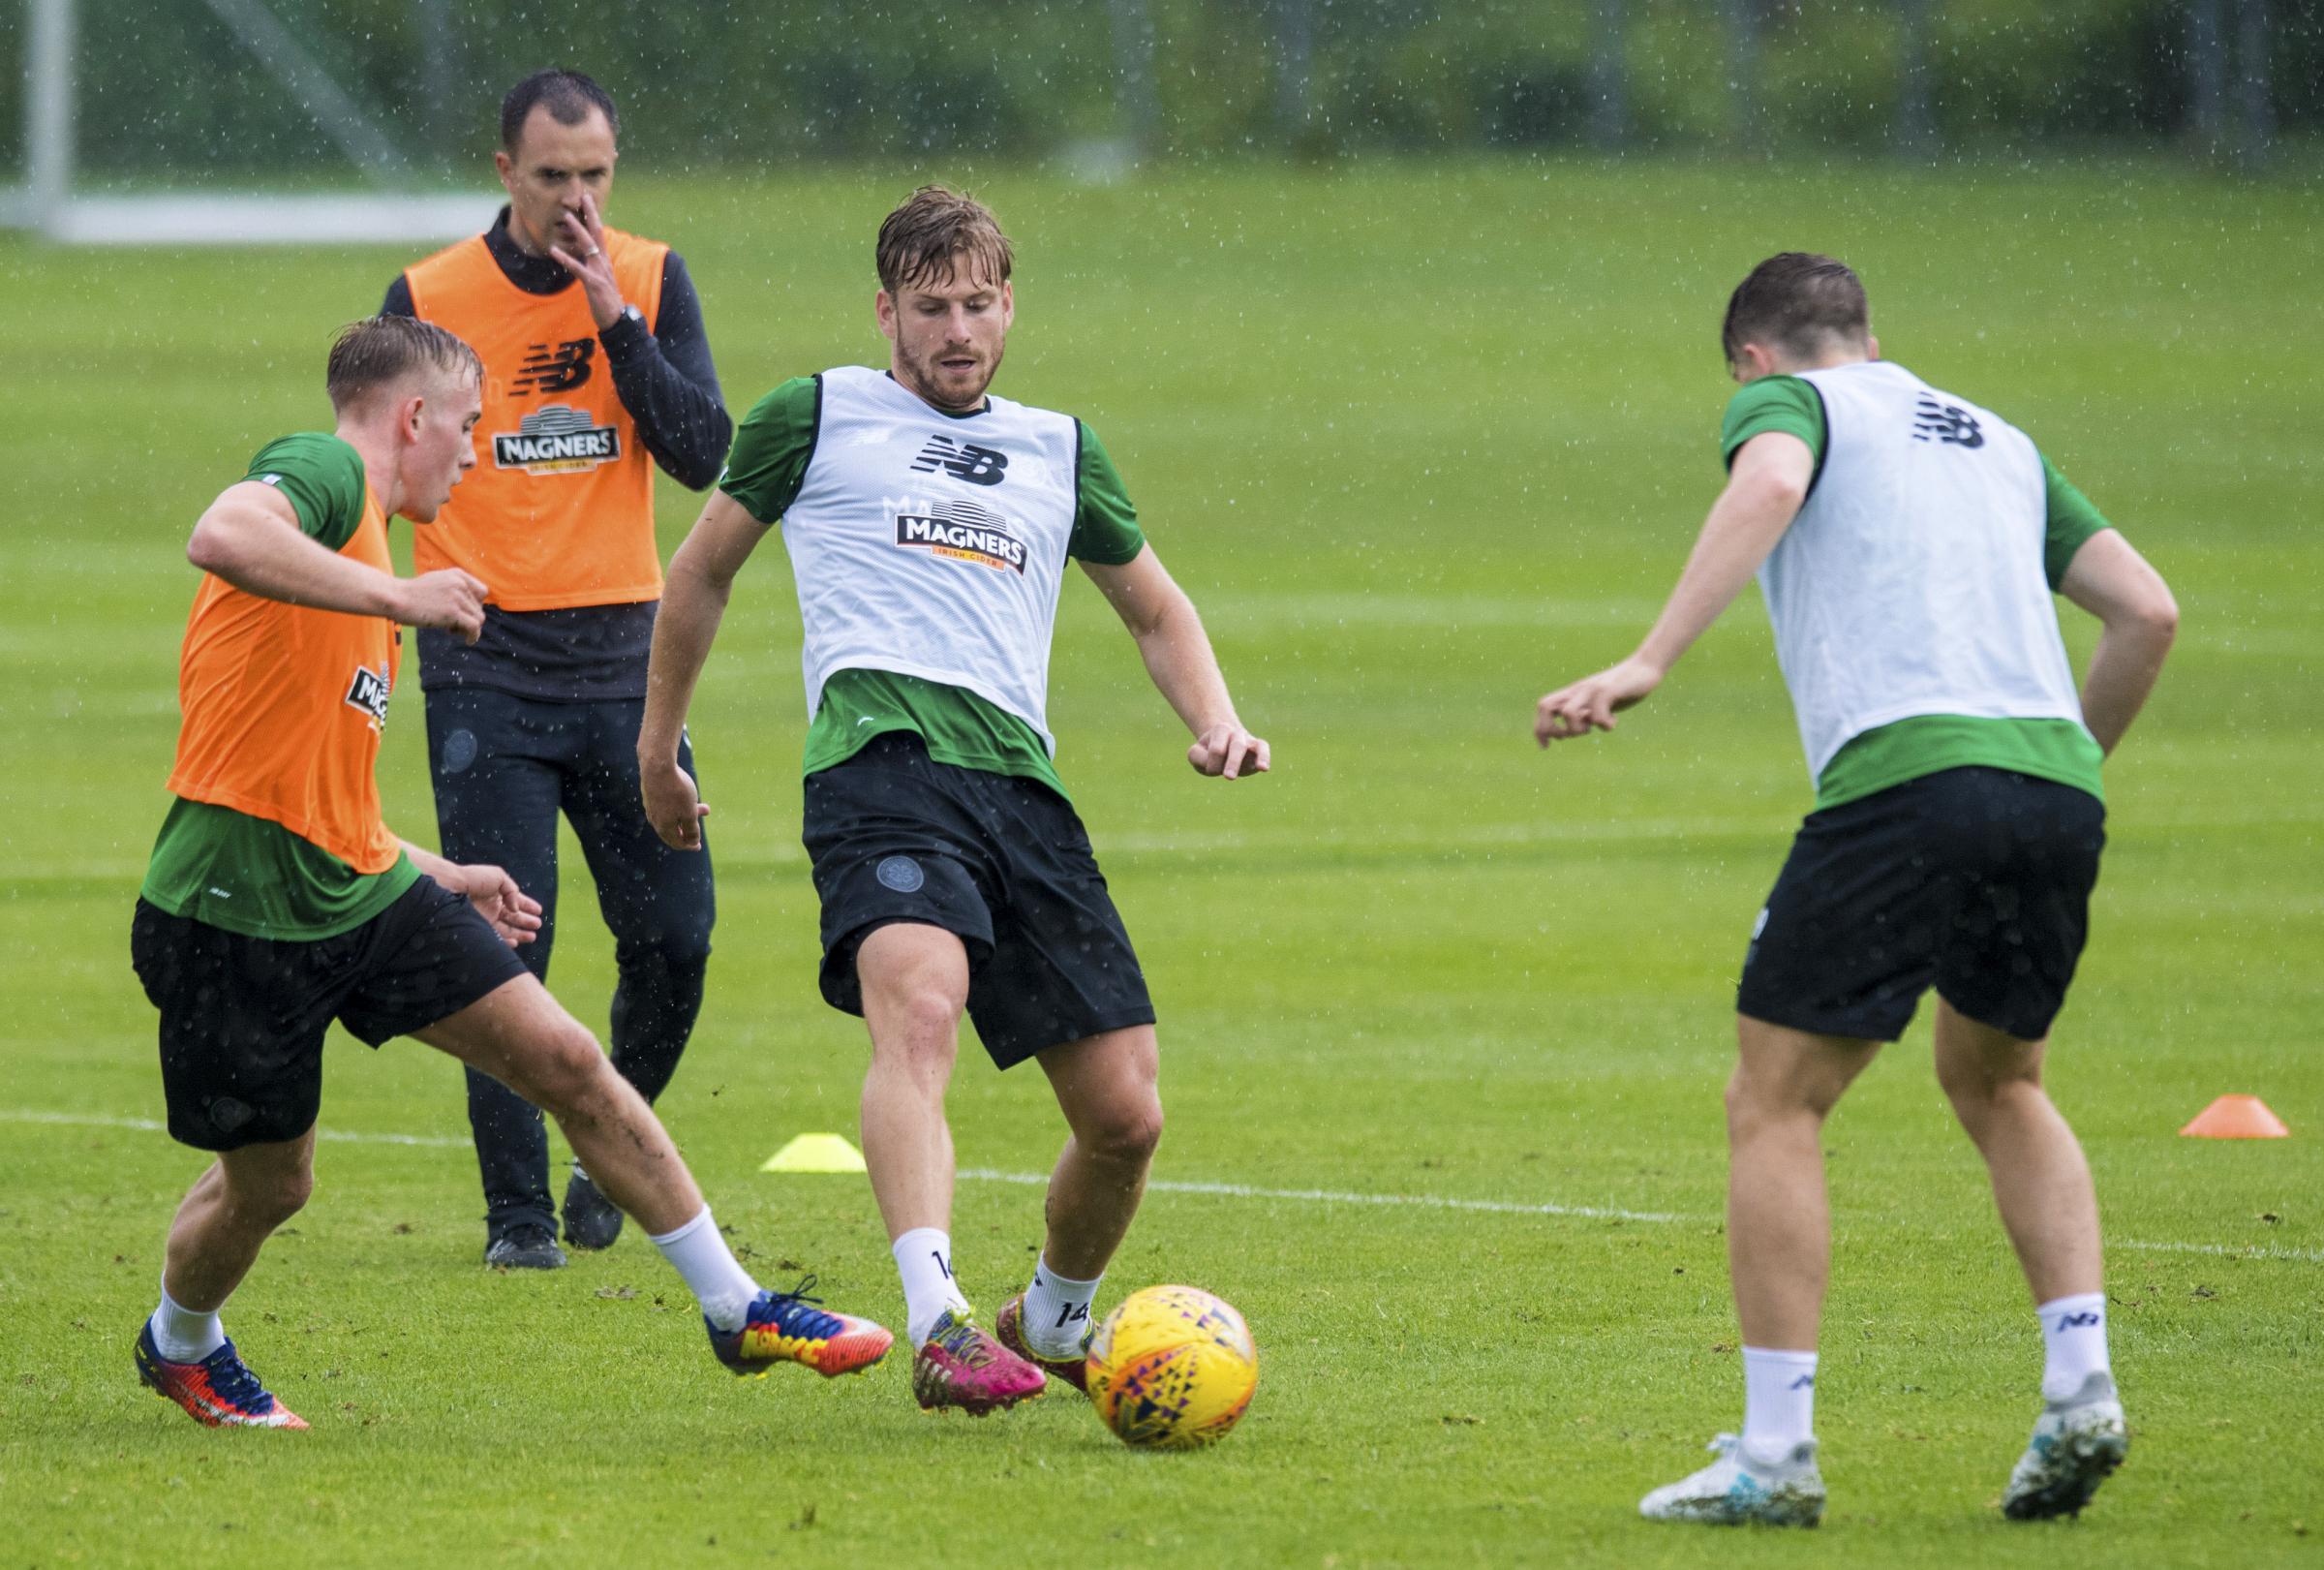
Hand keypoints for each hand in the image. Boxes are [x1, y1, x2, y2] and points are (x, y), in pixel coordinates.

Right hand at [394, 568, 488, 642]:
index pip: (482, 591)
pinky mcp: (453, 612)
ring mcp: (457, 598)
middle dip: (468, 618)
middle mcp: (460, 584)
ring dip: (468, 628)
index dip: (476, 604)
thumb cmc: (411, 594)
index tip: (464, 613)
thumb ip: (453, 589)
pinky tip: (468, 641)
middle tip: (452, 624)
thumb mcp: (436, 583)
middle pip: (479, 607)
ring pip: (479, 618)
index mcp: (457, 575)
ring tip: (451, 630)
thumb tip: (470, 607)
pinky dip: (473, 636)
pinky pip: (474, 627)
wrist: (395, 598)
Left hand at [452, 863, 541, 946]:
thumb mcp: (499, 877)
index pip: (516, 902)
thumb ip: (513, 891)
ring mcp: (486, 919)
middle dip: (526, 921)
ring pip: (507, 930)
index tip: (539, 911)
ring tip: (533, 936)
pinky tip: (516, 942)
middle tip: (537, 925)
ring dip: (520, 934)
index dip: (528, 906)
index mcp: (497, 894)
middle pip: (513, 917)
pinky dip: (506, 942)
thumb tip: (515, 909)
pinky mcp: (479, 929)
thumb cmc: (474, 878)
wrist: (452, 887)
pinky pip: (495, 938)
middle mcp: (492, 908)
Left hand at [547, 189, 623, 330]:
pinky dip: (565, 259)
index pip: (599, 233)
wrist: (618, 319)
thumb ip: (592, 265)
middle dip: (590, 213)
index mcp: (604, 259)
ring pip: (588, 246)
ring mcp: (599, 272)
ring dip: (577, 230)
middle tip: (584, 195)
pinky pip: (577, 268)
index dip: (593, 216)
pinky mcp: (593, 283)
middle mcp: (603, 261)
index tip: (588, 200)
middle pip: (597, 232)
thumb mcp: (600, 278)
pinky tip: (554, 250)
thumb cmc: (607, 300)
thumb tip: (584, 255)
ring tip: (567, 216)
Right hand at [641, 757, 709, 849]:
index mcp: (664, 827)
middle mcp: (655, 820)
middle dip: (691, 827)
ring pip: (672, 816)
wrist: (657, 766)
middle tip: (705, 815)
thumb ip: (691, 829)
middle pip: (674, 830)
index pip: (677, 843)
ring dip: (688, 813)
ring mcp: (651, 807)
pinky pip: (667, 806)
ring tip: (703, 805)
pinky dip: (679, 806)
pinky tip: (686, 796)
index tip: (698, 846)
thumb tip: (692, 843)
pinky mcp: (651, 795)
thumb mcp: (689, 813)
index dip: (689, 846)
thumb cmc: (676, 790)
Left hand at [1187, 722, 1269, 780]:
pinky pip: (1264, 749)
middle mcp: (1236, 733)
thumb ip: (1198, 757)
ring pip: (1254, 746)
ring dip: (1256, 758)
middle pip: (1237, 746)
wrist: (1222, 745)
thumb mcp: (1196, 753)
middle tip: (1229, 777)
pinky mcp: (1258, 749)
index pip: (1216, 749)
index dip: (1212, 764)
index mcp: (1220, 730)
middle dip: (1233, 762)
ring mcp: (1248, 740)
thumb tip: (1213, 763)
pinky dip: (1265, 757)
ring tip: (1260, 769)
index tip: (1210, 768)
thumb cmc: (1208, 752)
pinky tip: (1264, 768)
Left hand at [1535, 656, 1664, 744]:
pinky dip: (1604, 725)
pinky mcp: (1609, 690)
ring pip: (1568, 713)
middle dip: (1550, 729)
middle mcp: (1578, 690)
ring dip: (1578, 729)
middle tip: (1567, 737)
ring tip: (1593, 727)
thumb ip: (1584, 715)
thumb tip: (1570, 731)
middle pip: (1544, 706)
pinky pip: (1597, 713)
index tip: (1546, 746)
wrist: (1644, 667)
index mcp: (1573, 694)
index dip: (1539, 729)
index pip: (1543, 707)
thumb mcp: (1598, 704)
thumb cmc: (1621, 688)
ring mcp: (1592, 689)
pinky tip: (1613, 722)